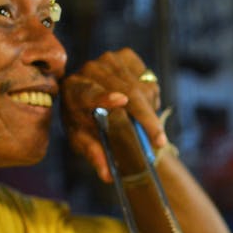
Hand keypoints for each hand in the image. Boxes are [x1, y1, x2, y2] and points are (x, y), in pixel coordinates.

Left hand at [61, 48, 166, 181]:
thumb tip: (108, 176)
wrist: (92, 101)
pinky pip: (148, 78)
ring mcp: (108, 60)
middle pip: (126, 92)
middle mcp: (89, 70)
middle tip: (159, 140)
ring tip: (142, 122)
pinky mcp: (125, 55)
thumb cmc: (85, 125)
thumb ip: (96, 156)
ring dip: (148, 109)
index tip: (120, 101)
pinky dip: (150, 95)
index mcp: (72, 91)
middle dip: (145, 118)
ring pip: (141, 87)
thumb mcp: (86, 142)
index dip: (104, 97)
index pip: (89, 93)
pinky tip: (141, 103)